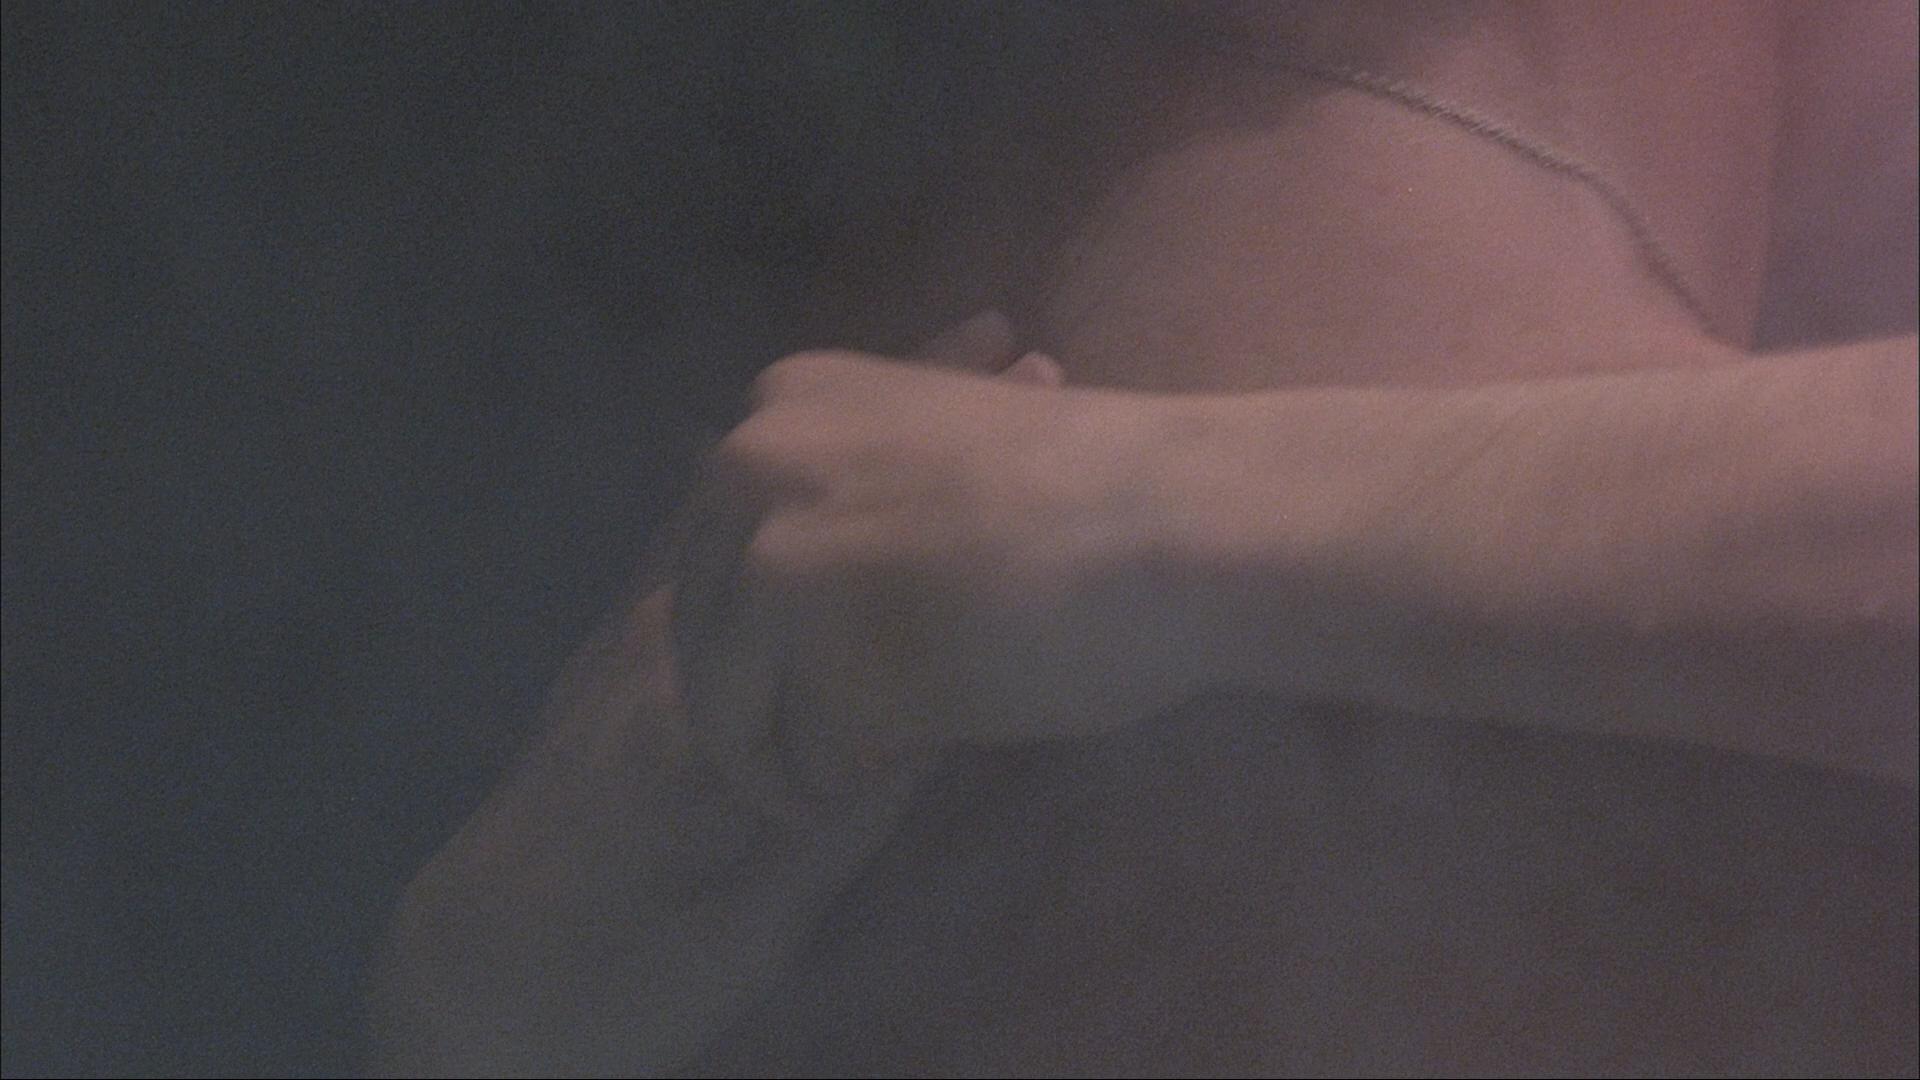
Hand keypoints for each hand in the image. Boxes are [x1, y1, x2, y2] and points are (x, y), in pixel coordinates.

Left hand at [673, 313, 1198, 800]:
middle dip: (746, 704)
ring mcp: (776, 559)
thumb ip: (857, 491)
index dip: (752, 627)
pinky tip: (886, 777)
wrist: (1178, 522)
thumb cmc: (1094, 488)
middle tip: (802, 758)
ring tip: (834, 784)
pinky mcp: (817, 654)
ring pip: (727, 704)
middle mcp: (753, 464)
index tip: (789, 675)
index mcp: (783, 400)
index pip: (713, 543)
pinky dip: (835, 783)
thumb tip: (816, 575)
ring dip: (778, 759)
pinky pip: (801, 755)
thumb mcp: (940, 450)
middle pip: (702, 627)